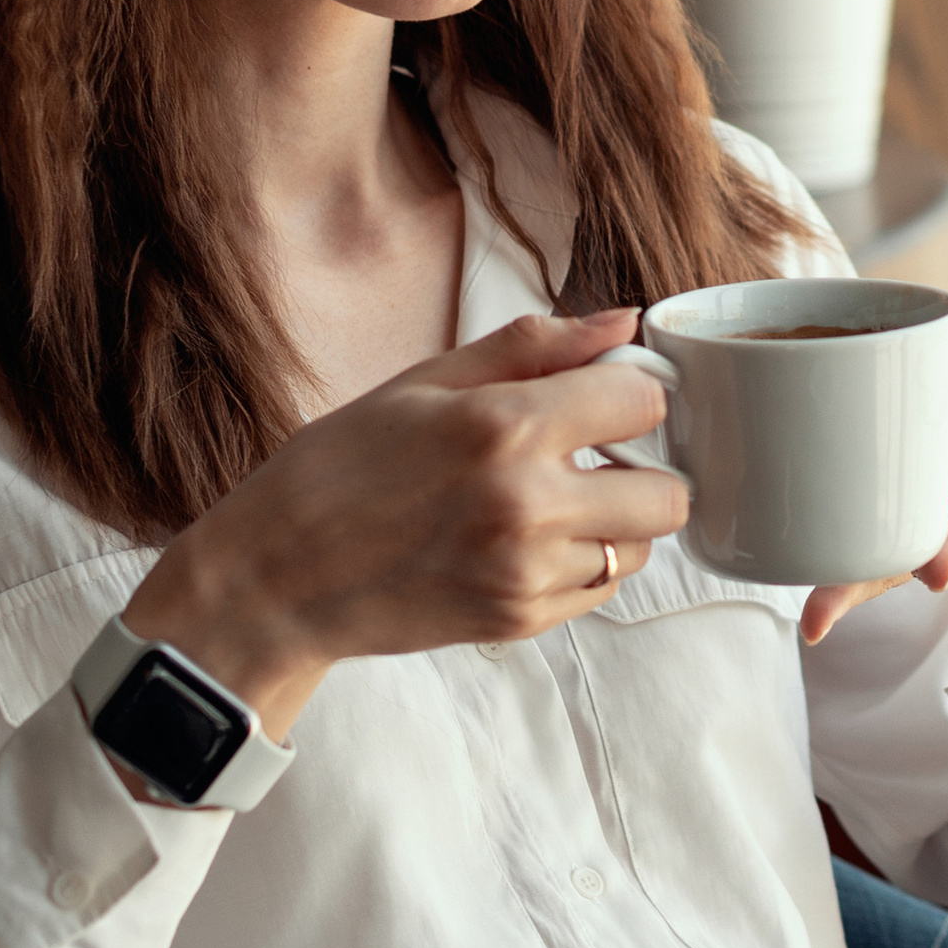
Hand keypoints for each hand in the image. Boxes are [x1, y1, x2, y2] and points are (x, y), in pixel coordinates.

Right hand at [120, 311, 687, 738]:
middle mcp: (528, 505)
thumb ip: (533, 348)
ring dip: (615, 521)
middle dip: (642, 467)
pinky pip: (599, 589)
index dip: (627, 394)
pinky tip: (526, 541)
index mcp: (505, 428)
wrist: (278, 577)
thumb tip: (621, 325)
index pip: (644, 403)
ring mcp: (528, 573)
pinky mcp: (520, 621)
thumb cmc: (338, 469)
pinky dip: (581, 563)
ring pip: (641, 547)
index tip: (599, 398)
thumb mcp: (424, 382)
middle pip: (669, 493)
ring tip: (551, 502)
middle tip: (589, 456)